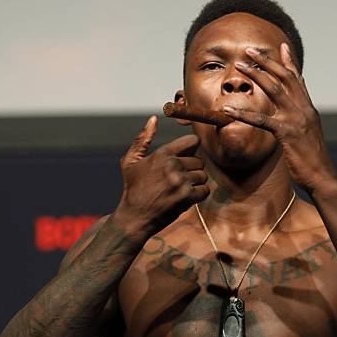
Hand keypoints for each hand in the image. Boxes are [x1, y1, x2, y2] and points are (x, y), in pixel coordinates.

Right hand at [116, 116, 209, 236]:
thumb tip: (153, 119)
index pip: (192, 142)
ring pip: (202, 176)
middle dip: (190, 171)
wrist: (134, 217)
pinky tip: (185, 197)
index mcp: (162, 153)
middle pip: (199, 161)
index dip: (191, 150)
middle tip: (177, 180)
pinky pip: (205, 190)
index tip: (186, 158)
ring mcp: (181, 181)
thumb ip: (143, 139)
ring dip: (194, 184)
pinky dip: (198, 195)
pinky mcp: (187, 197)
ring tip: (180, 189)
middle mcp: (173, 165)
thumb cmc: (133, 189)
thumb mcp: (131, 161)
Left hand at [222, 43, 336, 192]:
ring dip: (255, 75)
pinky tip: (229, 110)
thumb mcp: (309, 133)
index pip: (297, 79)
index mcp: (308, 108)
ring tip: (240, 66)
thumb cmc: (314, 159)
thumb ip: (303, 117)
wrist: (324, 177)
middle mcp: (304, 109)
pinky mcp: (287, 133)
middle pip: (284, 77)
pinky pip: (262, 120)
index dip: (288, 62)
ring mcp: (296, 120)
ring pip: (274, 90)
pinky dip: (244, 114)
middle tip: (249, 50)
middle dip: (266, 61)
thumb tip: (299, 108)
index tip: (281, 46)